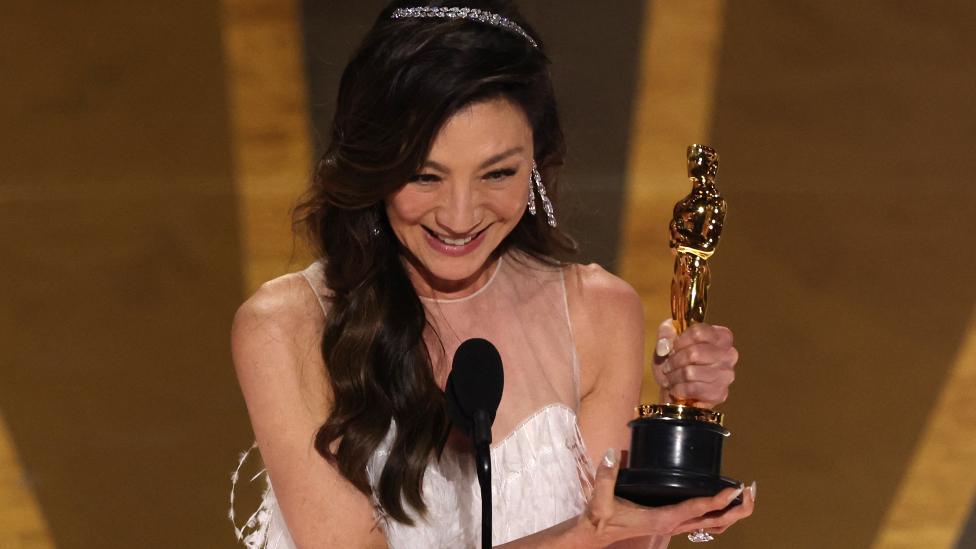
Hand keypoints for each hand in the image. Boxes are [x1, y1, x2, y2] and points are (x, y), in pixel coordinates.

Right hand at [581, 448, 755, 544]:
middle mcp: (673, 525)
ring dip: (732, 513)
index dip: (718, 500)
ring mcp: (674, 526)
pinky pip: (703, 523)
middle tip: (751, 491)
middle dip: (737, 508)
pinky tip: (723, 503)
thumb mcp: (600, 499)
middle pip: (716, 522)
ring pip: (713, 525)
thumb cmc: (600, 520)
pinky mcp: (671, 524)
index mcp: (662, 519)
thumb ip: (606, 476)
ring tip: (746, 496)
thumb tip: (613, 453)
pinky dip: (719, 515)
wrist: (595, 536)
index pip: (697, 510)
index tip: (735, 488)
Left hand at [651, 319, 737, 407]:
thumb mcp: (669, 340)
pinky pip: (693, 389)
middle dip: (674, 361)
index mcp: (721, 336)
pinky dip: (679, 389)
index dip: (679, 341)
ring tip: (670, 378)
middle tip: (667, 366)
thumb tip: (665, 344)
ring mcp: (726, 375)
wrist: (676, 387)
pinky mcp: (720, 393)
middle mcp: (729, 354)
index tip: (672, 348)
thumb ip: (666, 332)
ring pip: (691, 372)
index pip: (698, 333)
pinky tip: (676, 389)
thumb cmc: (677, 360)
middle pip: (694, 353)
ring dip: (674, 376)